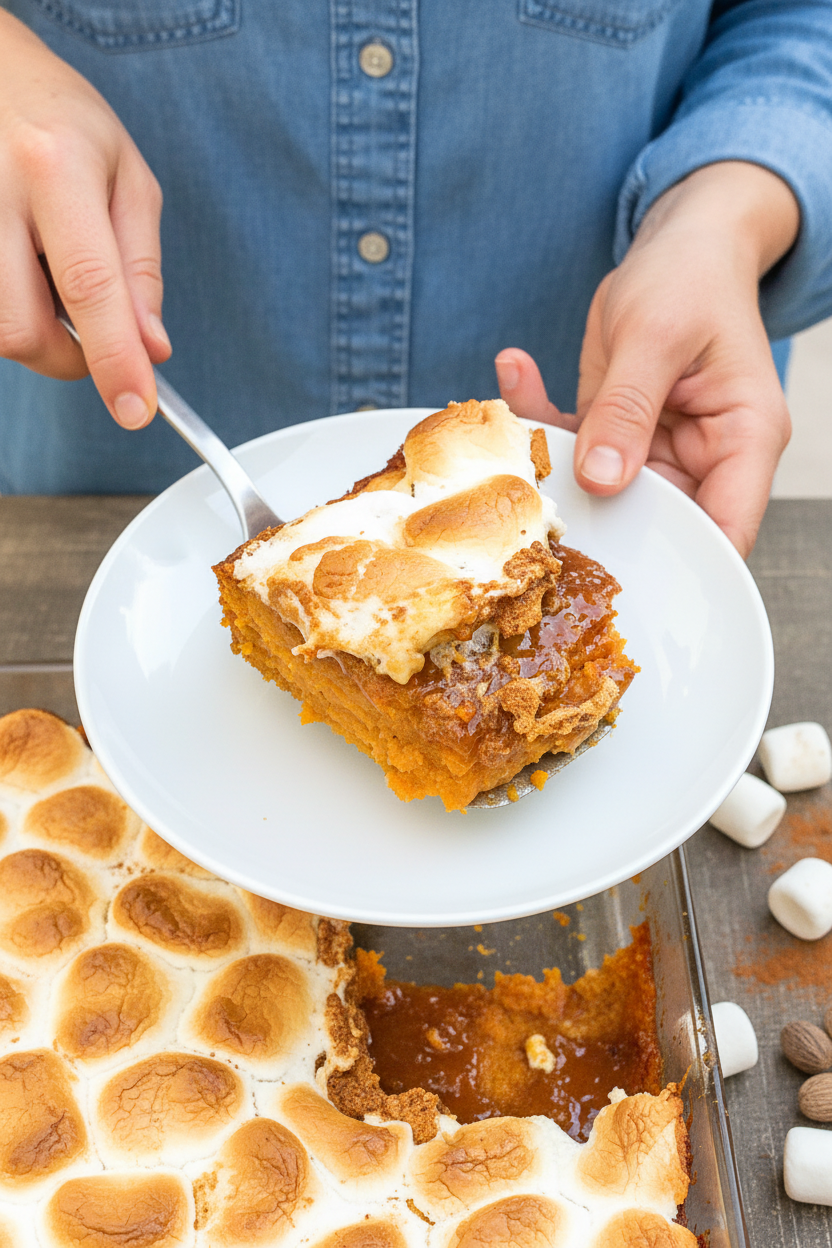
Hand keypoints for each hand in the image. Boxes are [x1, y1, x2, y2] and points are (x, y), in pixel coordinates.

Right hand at [0, 9, 169, 427]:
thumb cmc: (60, 119)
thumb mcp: (126, 177)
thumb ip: (141, 268)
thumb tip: (151, 348)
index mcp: (56, 167)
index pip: (91, 287)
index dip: (114, 361)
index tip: (134, 409)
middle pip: (21, 327)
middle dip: (64, 357)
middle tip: (87, 335)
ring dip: (29, 331)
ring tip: (43, 274)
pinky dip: (6, 308)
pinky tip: (17, 267)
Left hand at [496, 161, 799, 555]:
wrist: (679, 246)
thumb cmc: (692, 278)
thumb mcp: (657, 335)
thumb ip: (627, 409)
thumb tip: (601, 478)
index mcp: (743, 439)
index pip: (727, 527)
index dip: (685, 562)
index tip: (624, 571)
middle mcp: (704, 457)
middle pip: (656, 523)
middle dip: (596, 519)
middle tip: (535, 504)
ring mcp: (656, 452)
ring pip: (602, 492)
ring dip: (553, 466)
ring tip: (516, 425)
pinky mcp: (615, 437)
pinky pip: (573, 451)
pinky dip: (539, 423)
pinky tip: (516, 372)